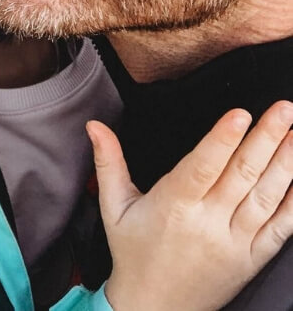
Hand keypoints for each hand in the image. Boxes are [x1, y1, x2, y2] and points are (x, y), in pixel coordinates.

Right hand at [95, 101, 292, 310]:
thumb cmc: (134, 255)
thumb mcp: (113, 207)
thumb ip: (108, 162)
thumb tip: (95, 126)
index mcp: (173, 206)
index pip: (203, 167)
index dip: (223, 140)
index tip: (241, 114)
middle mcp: (207, 224)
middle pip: (241, 175)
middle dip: (265, 138)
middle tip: (282, 109)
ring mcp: (233, 243)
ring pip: (265, 198)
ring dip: (284, 164)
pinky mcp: (250, 260)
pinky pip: (278, 231)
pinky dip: (292, 205)